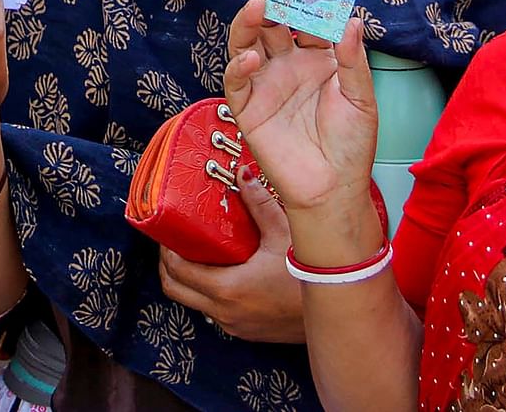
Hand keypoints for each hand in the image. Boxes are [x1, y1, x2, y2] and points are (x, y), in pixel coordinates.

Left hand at [159, 181, 304, 341]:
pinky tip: (225, 273)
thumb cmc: (311, 276)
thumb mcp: (283, 232)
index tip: (168, 232)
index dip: (166, 250)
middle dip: (169, 266)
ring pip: (195, 304)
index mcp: (227, 288)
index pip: (177, 271)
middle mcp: (225, 312)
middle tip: (175, 243)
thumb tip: (242, 174)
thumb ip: (258, 203)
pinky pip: (215, 313)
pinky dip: (209, 294)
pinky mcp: (247, 331)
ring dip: (189, 281)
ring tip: (199, 254)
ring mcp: (235, 325)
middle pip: (176, 290)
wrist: (339, 309)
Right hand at [223, 0, 375, 213]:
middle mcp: (289, 65)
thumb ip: (354, 60)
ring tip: (256, 6)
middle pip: (273, 23)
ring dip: (249, 23)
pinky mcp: (248, 108)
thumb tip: (353, 20)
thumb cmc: (352, 145)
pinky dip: (239, 66)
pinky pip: (237, 81)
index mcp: (318, 58)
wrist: (333, 190)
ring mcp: (267, 84)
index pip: (307, 19)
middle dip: (273, 0)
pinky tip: (251, 58)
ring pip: (248, 43)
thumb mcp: (362, 99)